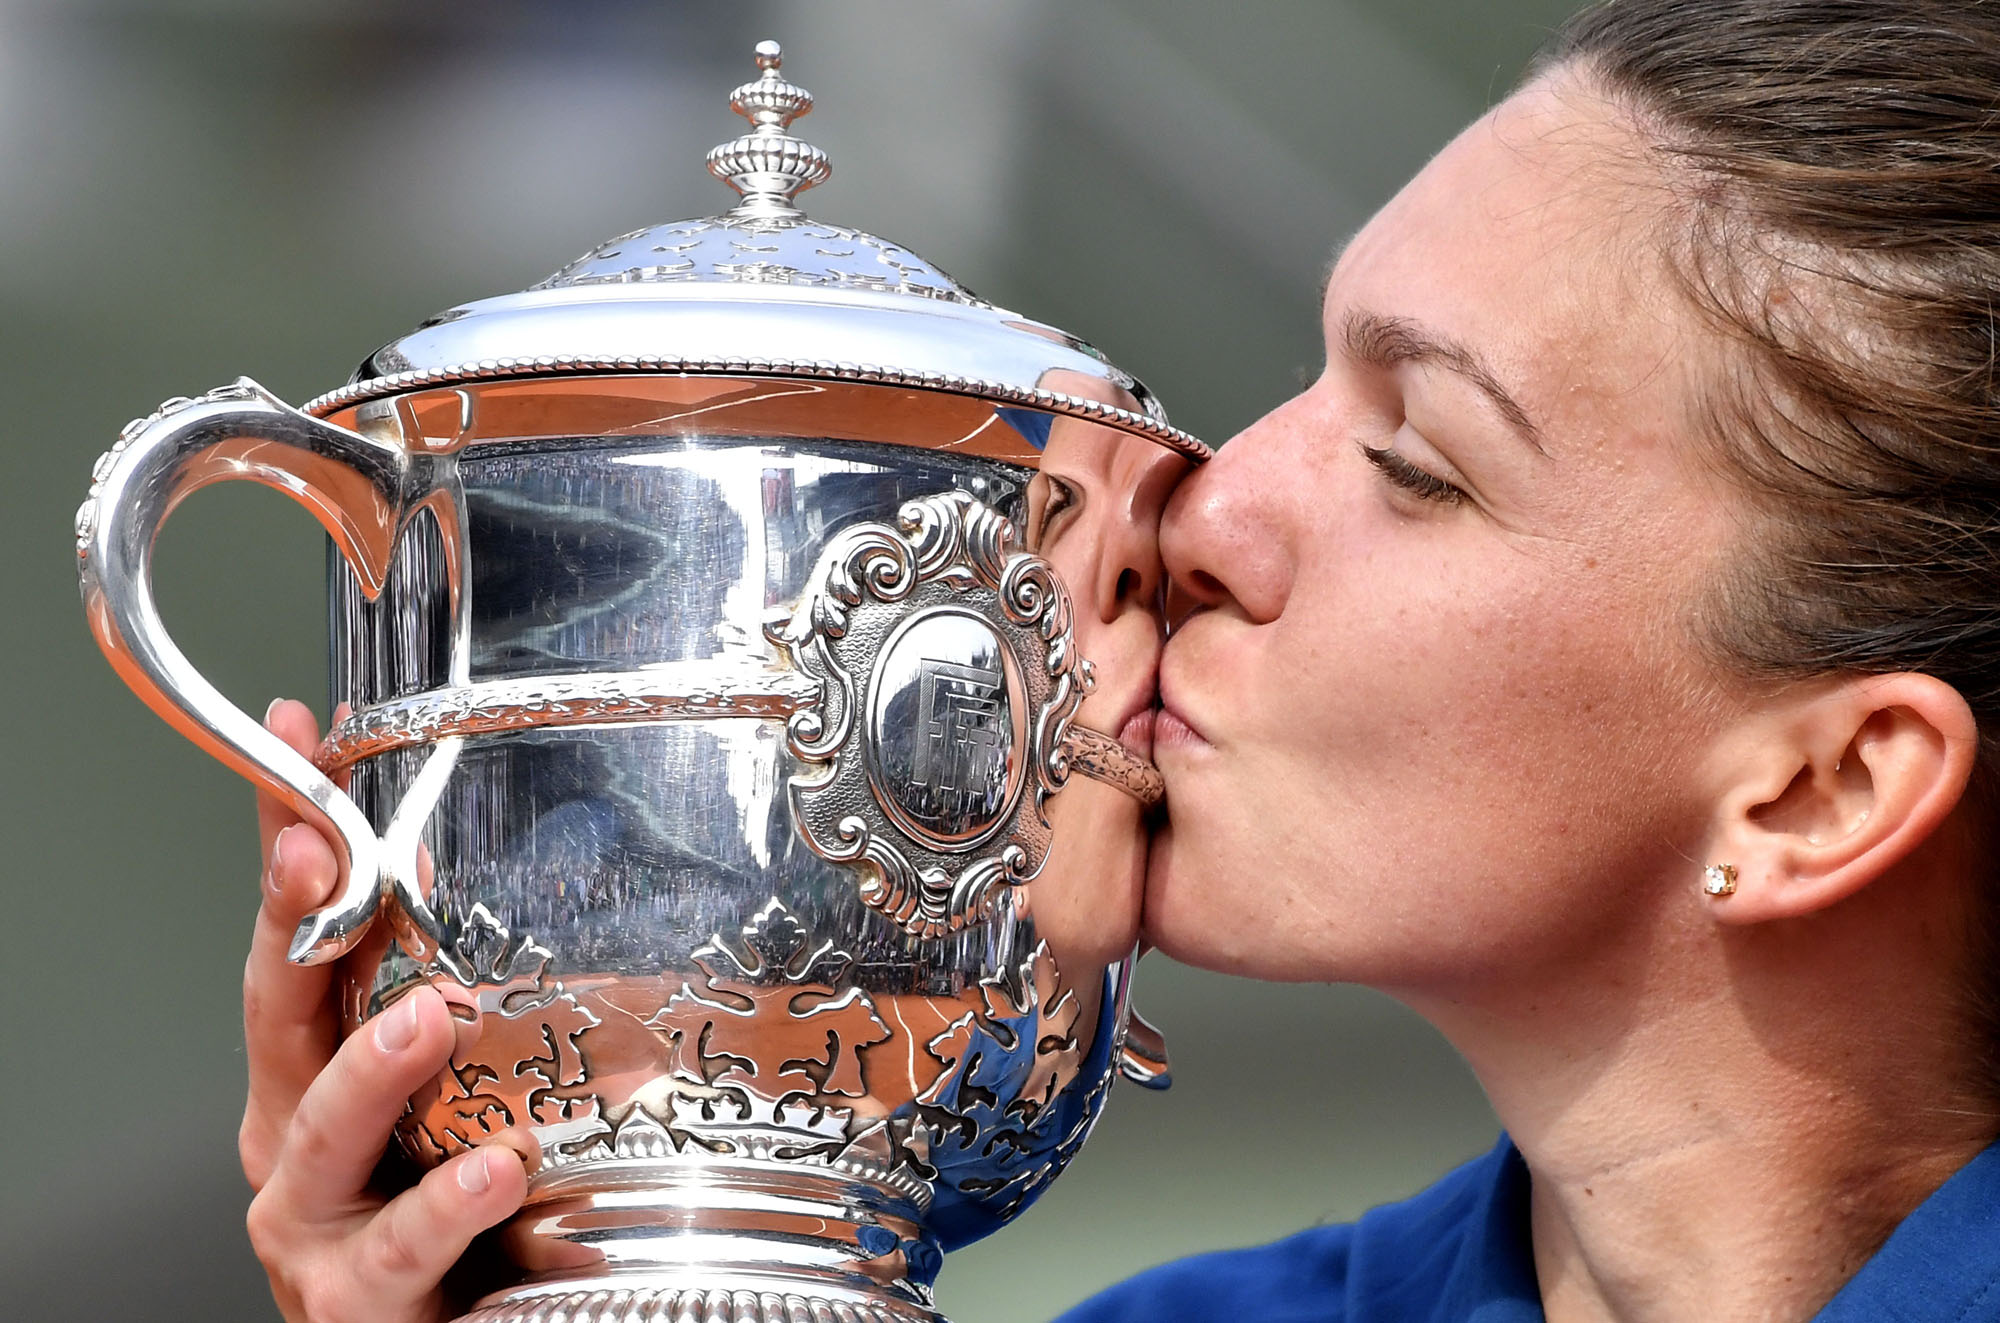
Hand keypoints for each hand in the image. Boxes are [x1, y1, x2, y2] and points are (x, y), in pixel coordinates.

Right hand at [239, 698, 531, 1321]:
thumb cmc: (439, 1209)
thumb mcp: (437, 1082)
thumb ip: (421, 979)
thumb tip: (431, 852)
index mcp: (308, 1071)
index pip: (290, 933)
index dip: (290, 836)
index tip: (299, 741)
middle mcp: (292, 1137)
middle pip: (275, 1014)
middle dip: (292, 925)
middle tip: (324, 851)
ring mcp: (317, 1224)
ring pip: (319, 1134)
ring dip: (371, 1067)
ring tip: (432, 1015)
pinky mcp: (363, 1299)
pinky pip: (402, 1247)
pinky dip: (446, 1204)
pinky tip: (497, 1166)